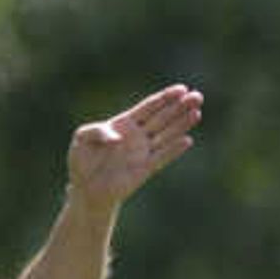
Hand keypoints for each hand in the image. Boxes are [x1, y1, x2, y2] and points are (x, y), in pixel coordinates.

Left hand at [67, 84, 204, 208]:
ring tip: (197, 112)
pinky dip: (174, 149)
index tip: (181, 89)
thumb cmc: (82, 161)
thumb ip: (96, 131)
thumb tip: (118, 138)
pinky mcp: (145, 169)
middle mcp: (138, 136)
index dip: (165, 98)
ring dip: (182, 124)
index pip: (149, 107)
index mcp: (124, 124)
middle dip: (180, 106)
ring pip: (167, 134)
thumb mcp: (81, 138)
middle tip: (197, 96)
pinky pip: (162, 157)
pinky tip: (186, 140)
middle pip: (163, 117)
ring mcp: (143, 152)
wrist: (86, 189)